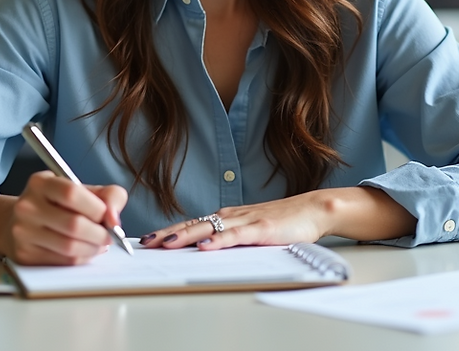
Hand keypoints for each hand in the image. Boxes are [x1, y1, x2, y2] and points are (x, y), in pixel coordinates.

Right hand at [2, 172, 128, 265]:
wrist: (16, 222)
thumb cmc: (56, 204)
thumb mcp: (80, 190)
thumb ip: (107, 195)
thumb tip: (114, 219)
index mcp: (40, 183)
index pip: (72, 194)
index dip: (97, 208)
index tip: (108, 216)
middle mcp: (27, 206)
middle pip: (73, 224)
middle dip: (100, 233)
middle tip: (109, 236)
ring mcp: (23, 232)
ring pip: (69, 247)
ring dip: (93, 248)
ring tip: (100, 244)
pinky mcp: (24, 255)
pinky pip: (63, 261)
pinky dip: (82, 259)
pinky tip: (86, 251)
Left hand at [141, 187, 416, 250]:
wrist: (312, 209)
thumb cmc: (281, 221)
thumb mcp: (249, 230)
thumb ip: (229, 237)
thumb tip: (204, 248)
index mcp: (227, 217)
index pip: (192, 224)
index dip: (169, 231)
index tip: (148, 239)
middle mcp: (231, 215)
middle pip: (194, 225)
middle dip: (168, 234)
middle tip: (146, 242)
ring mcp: (245, 220)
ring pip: (210, 228)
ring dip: (187, 236)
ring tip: (167, 244)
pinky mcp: (261, 228)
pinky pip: (236, 236)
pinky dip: (220, 241)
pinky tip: (206, 246)